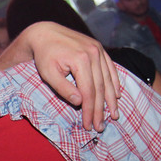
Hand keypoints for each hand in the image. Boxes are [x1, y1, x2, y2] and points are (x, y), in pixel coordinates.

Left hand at [3, 21, 120, 129]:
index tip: (89, 125)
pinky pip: (110, 68)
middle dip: (100, 110)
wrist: (44, 33)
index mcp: (81, 60)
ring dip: (111, 100)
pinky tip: (116, 95)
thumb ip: (64, 88)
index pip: (89, 92)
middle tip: (100, 127)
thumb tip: (80, 102)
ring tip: (114, 115)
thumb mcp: (49, 74)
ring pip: (108, 79)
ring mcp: (98, 49)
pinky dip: (114, 82)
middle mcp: (93, 53)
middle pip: (100, 88)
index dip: (89, 110)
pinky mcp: (99, 48)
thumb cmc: (44, 56)